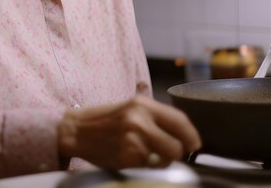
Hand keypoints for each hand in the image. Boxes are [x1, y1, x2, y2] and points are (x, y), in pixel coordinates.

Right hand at [57, 95, 200, 169]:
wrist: (76, 130)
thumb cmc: (104, 120)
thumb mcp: (129, 107)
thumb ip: (154, 116)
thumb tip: (183, 133)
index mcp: (142, 103)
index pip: (180, 120)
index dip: (191, 136)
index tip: (194, 144)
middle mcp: (139, 119)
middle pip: (177, 145)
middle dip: (177, 153)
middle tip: (168, 153)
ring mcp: (133, 138)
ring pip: (165, 159)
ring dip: (160, 161)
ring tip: (146, 155)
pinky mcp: (127, 156)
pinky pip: (148, 167)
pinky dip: (144, 166)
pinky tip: (131, 158)